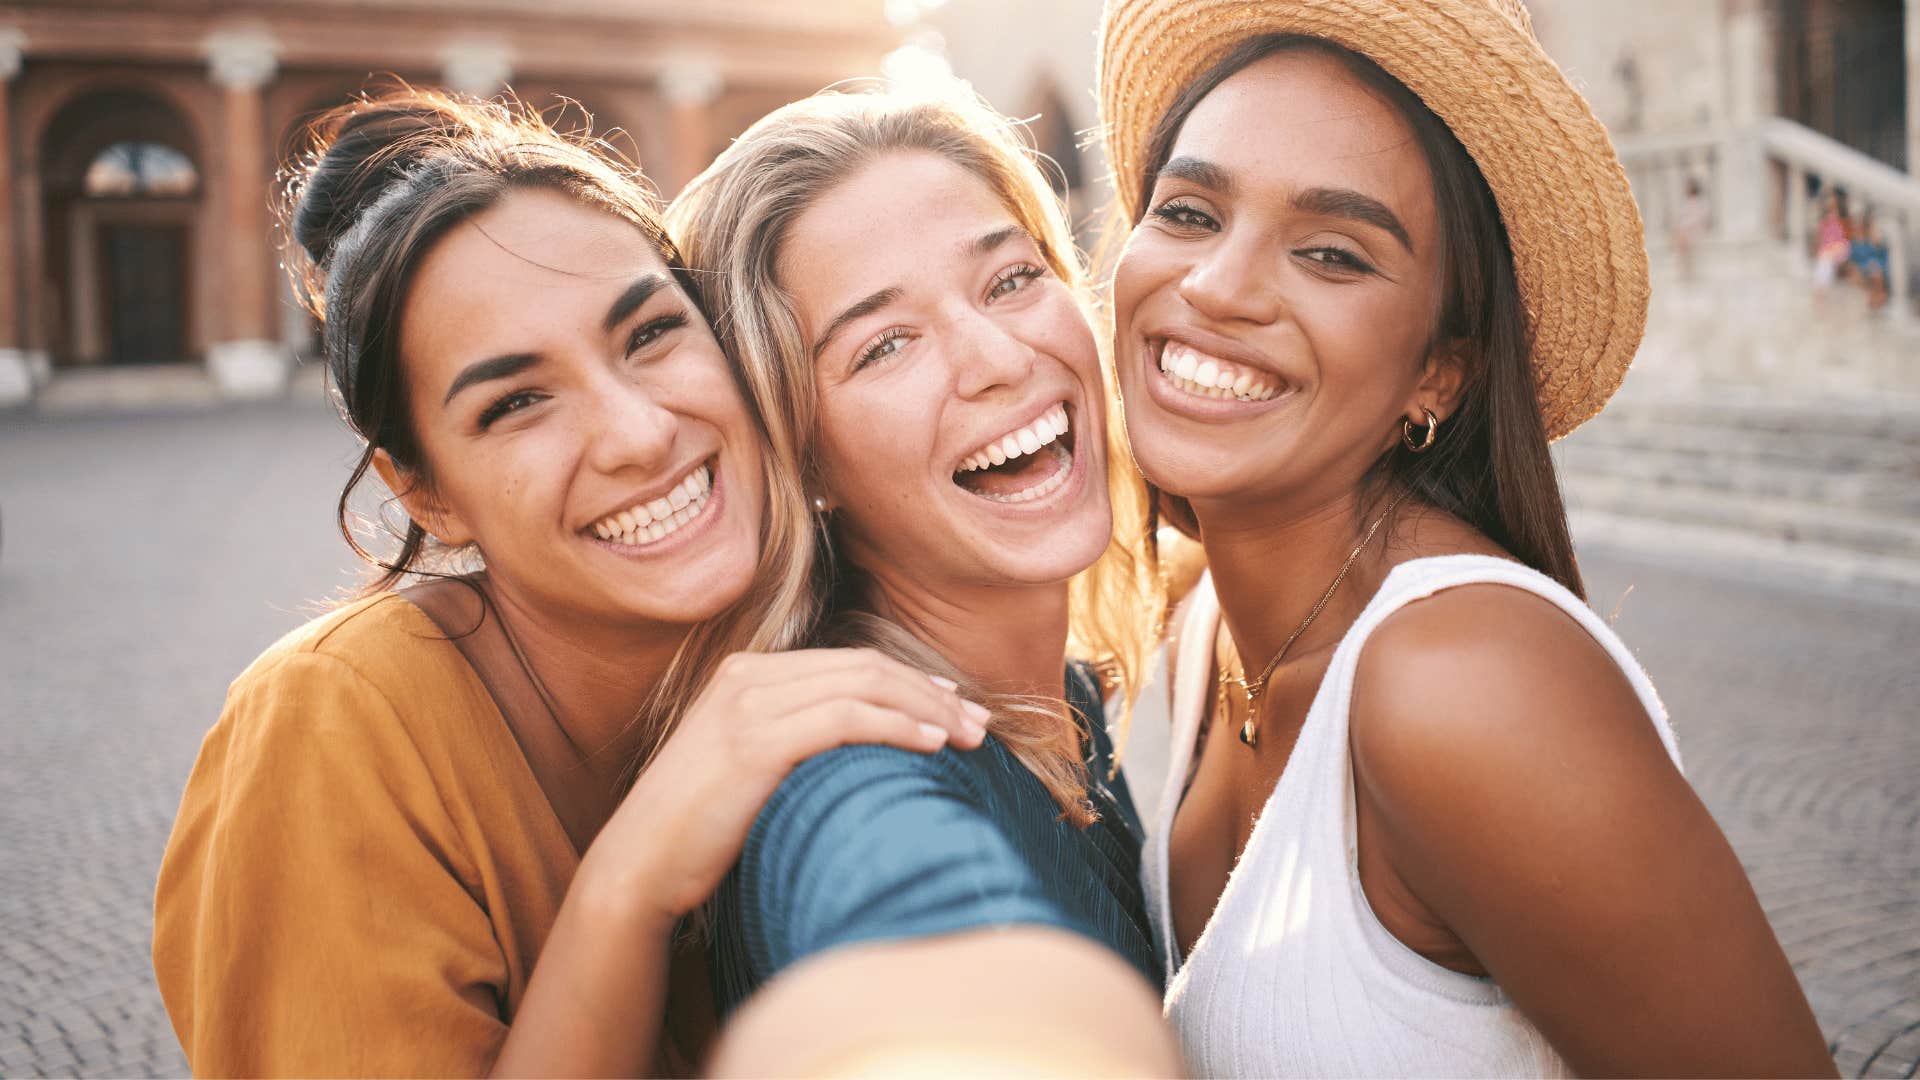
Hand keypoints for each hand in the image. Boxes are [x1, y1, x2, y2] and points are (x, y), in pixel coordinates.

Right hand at [579, 648, 988, 922]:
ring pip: (864, 687)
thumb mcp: (748, 764)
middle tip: (980, 724)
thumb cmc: (699, 828)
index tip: (956, 704)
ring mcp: (749, 705)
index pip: (851, 663)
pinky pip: (845, 719)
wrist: (640, 863)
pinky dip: (895, 726)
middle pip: (866, 667)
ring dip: (927, 710)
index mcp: (748, 674)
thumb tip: (866, 743)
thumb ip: (794, 737)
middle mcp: (749, 677)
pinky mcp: (755, 742)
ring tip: (968, 737)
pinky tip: (930, 746)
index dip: (912, 680)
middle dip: (932, 693)